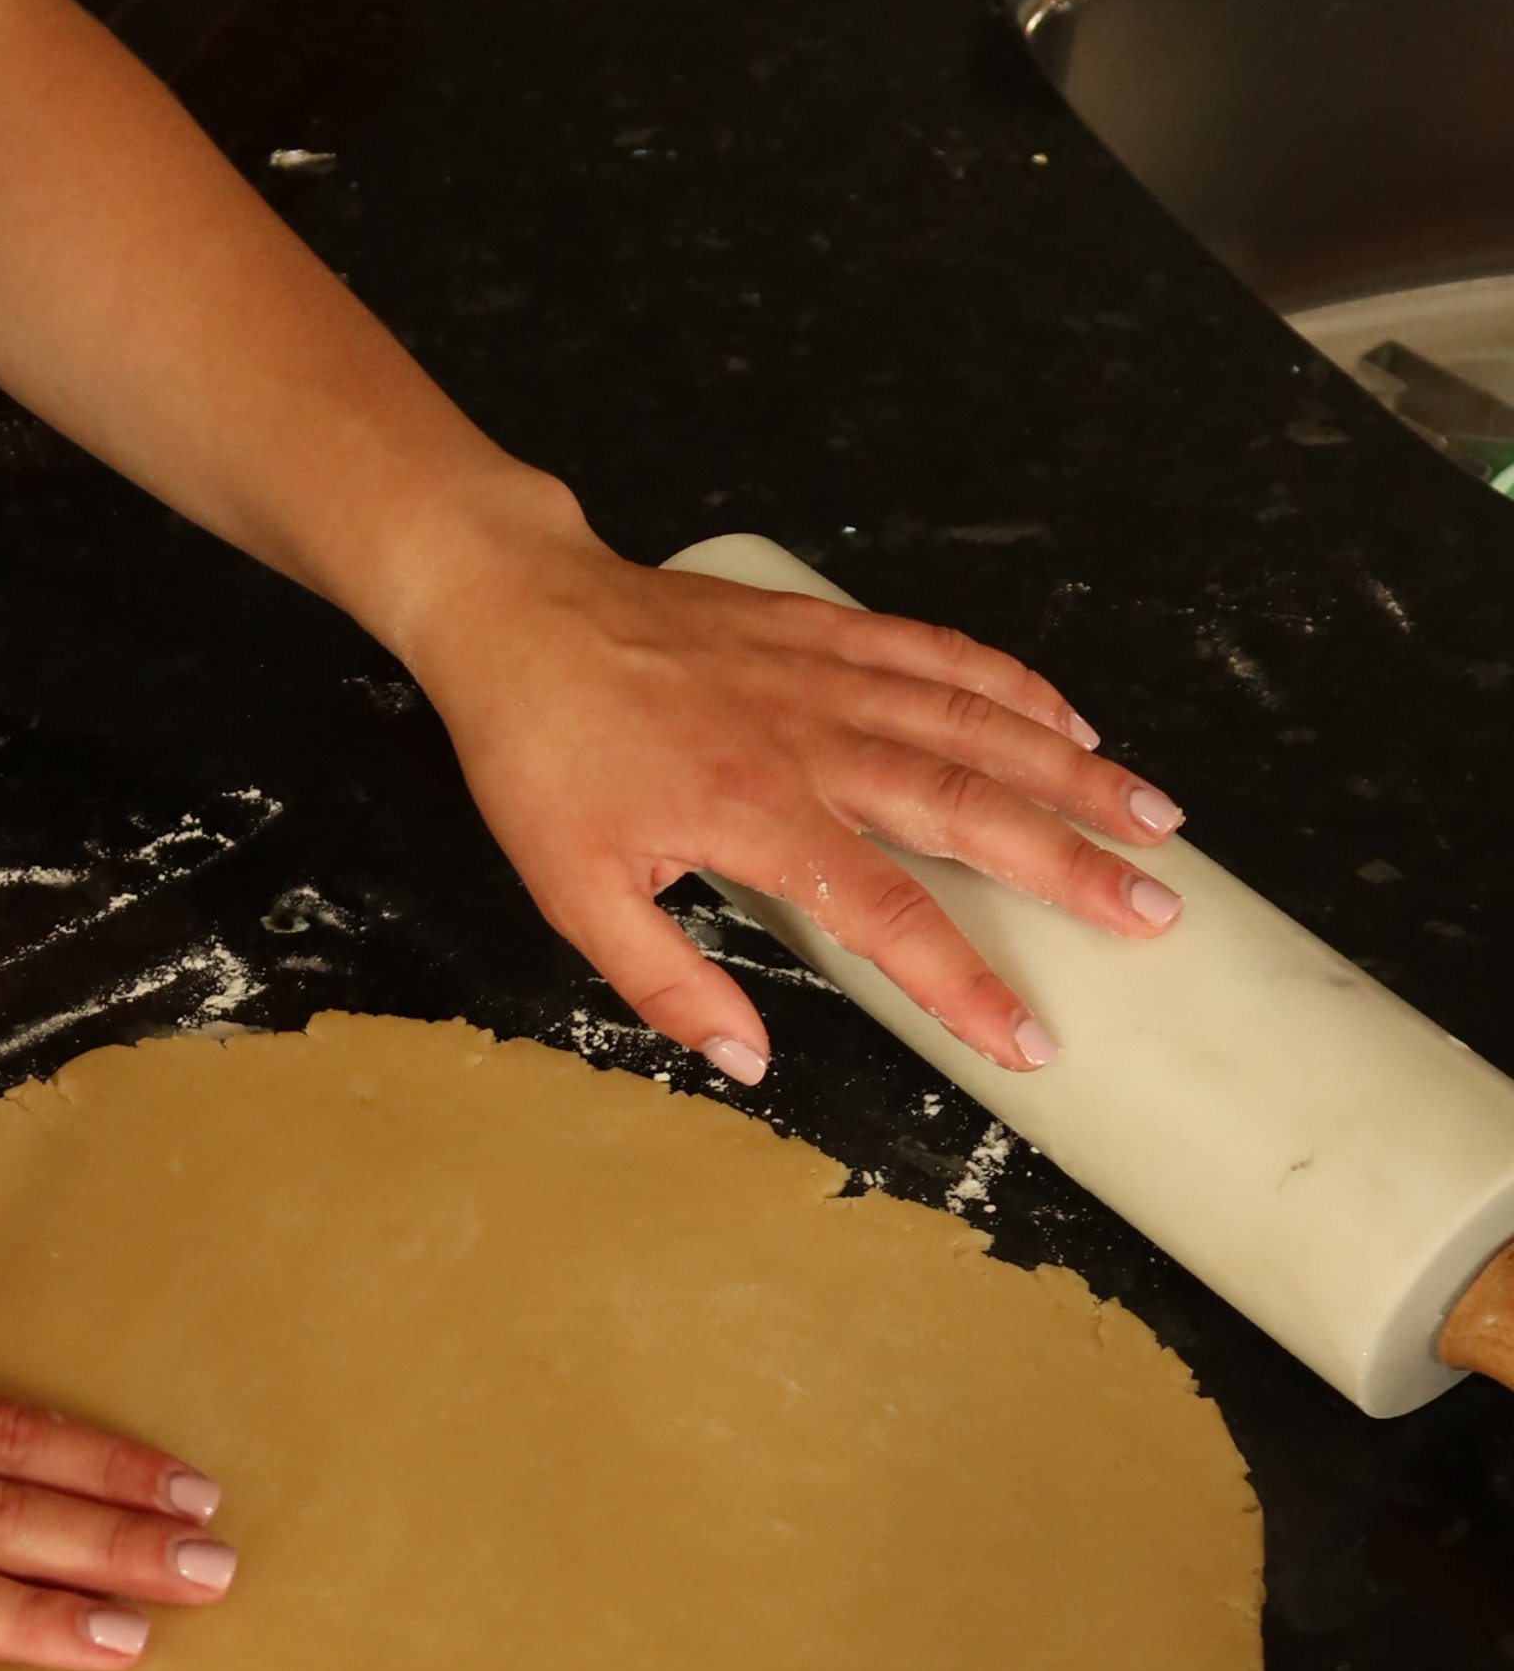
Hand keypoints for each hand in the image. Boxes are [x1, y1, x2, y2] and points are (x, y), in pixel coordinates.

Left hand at [402, 507, 1183, 1079]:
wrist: (516, 613)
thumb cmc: (541, 758)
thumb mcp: (573, 894)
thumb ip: (665, 981)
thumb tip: (747, 1057)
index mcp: (757, 817)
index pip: (890, 918)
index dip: (966, 985)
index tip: (1029, 1039)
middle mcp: (812, 741)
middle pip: (970, 808)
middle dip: (1071, 866)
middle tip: (1154, 911)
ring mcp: (827, 675)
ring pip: (976, 723)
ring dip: (1073, 772)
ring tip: (1155, 817)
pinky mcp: (823, 629)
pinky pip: (938, 654)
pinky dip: (1011, 684)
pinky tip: (1068, 719)